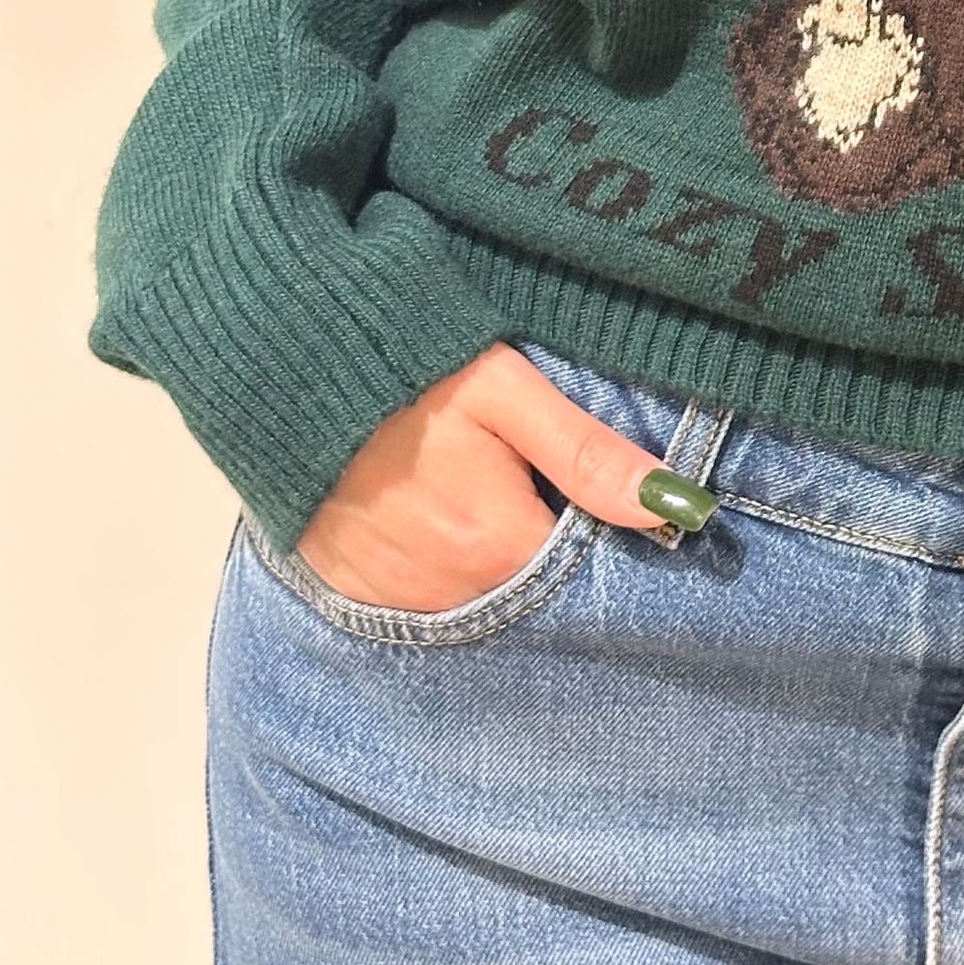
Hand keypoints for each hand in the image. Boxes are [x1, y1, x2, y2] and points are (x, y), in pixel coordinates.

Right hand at [296, 343, 700, 609]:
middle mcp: (448, 592)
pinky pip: (422, 597)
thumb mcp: (508, 392)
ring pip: (479, 594)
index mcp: (496, 545)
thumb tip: (679, 505)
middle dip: (547, 543)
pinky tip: (435, 511)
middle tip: (533, 479)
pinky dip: (440, 564)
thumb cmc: (408, 366)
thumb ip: (589, 454)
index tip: (603, 496)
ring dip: (493, 555)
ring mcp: (395, 599)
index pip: (585, 568)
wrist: (285, 365)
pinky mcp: (352, 592)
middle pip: (532, 586)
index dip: (601, 531)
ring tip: (481, 487)